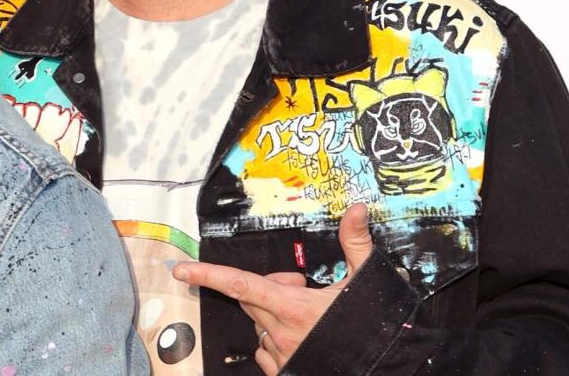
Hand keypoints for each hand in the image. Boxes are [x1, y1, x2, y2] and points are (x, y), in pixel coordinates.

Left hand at [173, 203, 373, 375]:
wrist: (387, 368)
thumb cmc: (375, 325)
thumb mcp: (365, 279)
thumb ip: (355, 242)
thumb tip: (356, 209)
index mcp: (294, 307)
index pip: (240, 285)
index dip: (208, 275)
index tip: (181, 269)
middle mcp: (282, 333)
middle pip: (251, 300)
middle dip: (267, 287)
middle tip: (297, 286)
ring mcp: (282, 356)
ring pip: (258, 326)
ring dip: (270, 315)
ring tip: (302, 314)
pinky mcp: (284, 372)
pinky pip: (264, 352)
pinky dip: (273, 341)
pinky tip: (297, 336)